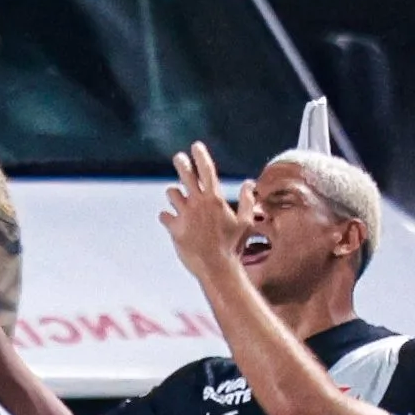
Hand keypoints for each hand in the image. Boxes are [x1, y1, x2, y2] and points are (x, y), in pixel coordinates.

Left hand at [159, 142, 250, 282]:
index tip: (195, 146)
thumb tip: (249, 183)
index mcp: (215, 199)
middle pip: (186, 175)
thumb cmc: (233, 247)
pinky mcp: (174, 228)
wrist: (217, 268)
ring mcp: (185, 215)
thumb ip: (248, 201)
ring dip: (174, 194)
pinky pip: (164, 216)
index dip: (201, 156)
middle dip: (182, 163)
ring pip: (172, 193)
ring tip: (177, 197)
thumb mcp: (245, 223)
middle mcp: (198, 203)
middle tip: (179, 158)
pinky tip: (171, 220)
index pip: (207, 170)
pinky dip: (167, 217)